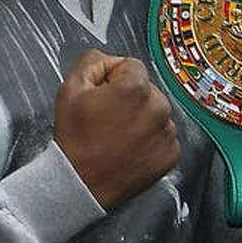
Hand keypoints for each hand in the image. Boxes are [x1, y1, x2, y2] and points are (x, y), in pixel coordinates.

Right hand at [54, 50, 180, 209]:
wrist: (80, 184)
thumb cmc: (74, 138)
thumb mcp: (70, 89)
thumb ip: (92, 62)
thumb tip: (108, 58)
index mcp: (136, 87)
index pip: (131, 66)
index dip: (113, 78)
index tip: (102, 95)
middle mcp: (159, 107)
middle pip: (147, 89)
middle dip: (130, 98)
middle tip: (108, 118)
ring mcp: (167, 132)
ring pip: (157, 112)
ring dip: (142, 118)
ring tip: (118, 136)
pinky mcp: (171, 154)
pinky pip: (164, 136)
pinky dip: (151, 140)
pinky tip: (130, 149)